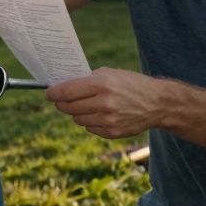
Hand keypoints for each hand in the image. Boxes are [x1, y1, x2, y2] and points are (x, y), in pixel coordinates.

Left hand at [46, 68, 167, 138]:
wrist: (156, 103)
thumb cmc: (131, 84)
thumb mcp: (111, 73)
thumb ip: (87, 80)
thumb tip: (64, 87)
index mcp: (101, 84)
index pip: (66, 91)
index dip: (53, 93)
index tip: (49, 93)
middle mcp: (103, 103)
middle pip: (68, 107)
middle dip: (63, 103)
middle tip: (62, 100)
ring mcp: (107, 120)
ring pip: (77, 119)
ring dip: (77, 113)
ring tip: (89, 106)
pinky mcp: (111, 132)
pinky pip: (89, 128)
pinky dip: (90, 122)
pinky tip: (100, 114)